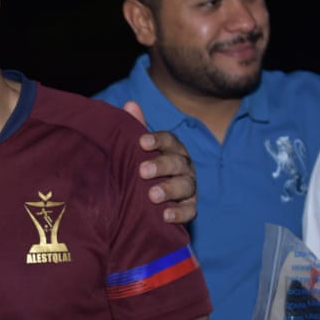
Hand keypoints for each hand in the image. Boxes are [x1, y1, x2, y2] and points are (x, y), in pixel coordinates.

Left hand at [124, 101, 196, 223]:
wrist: (144, 206)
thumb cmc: (141, 172)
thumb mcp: (136, 153)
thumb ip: (134, 130)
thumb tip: (130, 104)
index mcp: (171, 150)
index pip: (169, 141)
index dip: (158, 140)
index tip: (141, 142)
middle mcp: (183, 167)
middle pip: (178, 162)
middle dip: (162, 165)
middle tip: (142, 171)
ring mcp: (188, 188)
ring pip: (185, 185)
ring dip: (169, 189)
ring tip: (152, 196)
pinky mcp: (189, 209)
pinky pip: (189, 211)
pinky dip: (179, 213)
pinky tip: (166, 215)